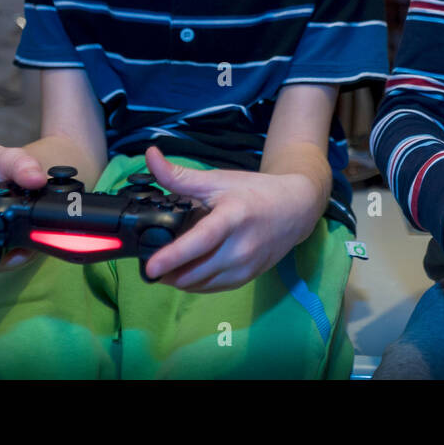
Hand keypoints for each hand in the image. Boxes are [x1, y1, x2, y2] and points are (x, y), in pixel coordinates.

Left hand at [140, 146, 322, 291]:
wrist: (294, 210)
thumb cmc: (254, 191)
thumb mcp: (217, 180)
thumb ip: (180, 175)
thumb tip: (149, 156)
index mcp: (232, 218)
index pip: (200, 242)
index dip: (173, 256)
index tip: (149, 267)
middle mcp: (240, 248)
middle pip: (193, 271)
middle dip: (165, 270)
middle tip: (149, 256)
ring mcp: (244, 267)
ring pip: (198, 285)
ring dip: (177, 278)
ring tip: (167, 262)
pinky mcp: (245, 279)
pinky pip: (210, 288)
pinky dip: (193, 282)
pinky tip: (187, 267)